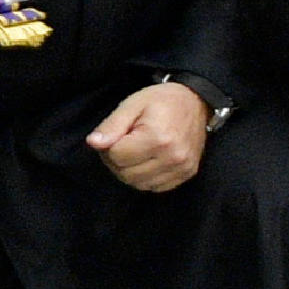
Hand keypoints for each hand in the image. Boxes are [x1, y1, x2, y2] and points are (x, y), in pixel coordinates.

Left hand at [85, 81, 209, 193]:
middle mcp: (172, 156)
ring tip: (133, 152)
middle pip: (126, 174)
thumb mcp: (132, 105)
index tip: (114, 135)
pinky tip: (146, 161)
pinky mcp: (187, 174)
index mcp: (157, 137)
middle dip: (116, 161)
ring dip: (129, 172)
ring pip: (139, 184)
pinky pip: (155, 187)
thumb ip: (111, 126)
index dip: (108, 147)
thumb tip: (93, 143)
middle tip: (121, 144)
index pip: (116, 157)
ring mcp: (182, 168)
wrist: (196, 102)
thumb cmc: (161, 101)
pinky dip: (145, 178)